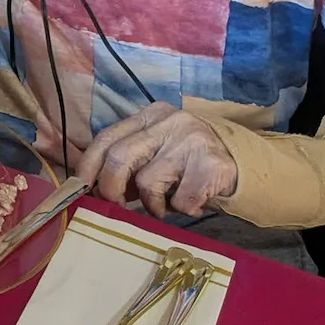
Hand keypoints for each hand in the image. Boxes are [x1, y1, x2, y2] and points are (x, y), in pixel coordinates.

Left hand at [76, 102, 238, 217]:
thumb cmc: (190, 165)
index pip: (107, 137)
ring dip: (153, 204)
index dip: (88, 165)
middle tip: (118, 206)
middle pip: (119, 156)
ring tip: (168, 202)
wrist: (245, 167)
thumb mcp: (157, 153)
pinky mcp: (212, 164)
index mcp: (150, 115)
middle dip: (110, 188)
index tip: (79, 188)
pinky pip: (181, 200)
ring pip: (148, 182)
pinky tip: (193, 201)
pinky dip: (182, 209)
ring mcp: (191, 139)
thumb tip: (89, 187)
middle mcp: (169, 120)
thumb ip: (128, 163)